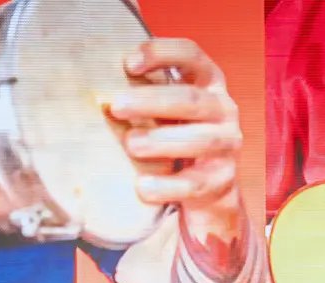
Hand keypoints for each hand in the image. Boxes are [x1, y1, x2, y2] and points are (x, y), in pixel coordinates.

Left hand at [107, 39, 242, 225]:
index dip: (162, 54)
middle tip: (116, 106)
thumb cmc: (174, 133)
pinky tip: (142, 186)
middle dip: (151, 101)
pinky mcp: (222, 180)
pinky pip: (195, 184)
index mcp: (208, 81)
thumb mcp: (164, 107)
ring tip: (131, 144)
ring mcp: (227, 145)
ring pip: (199, 140)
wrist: (206, 183)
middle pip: (190, 99)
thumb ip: (142, 93)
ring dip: (161, 141)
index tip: (129, 63)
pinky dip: (167, 186)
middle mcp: (223, 109)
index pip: (191, 56)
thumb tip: (97, 92)